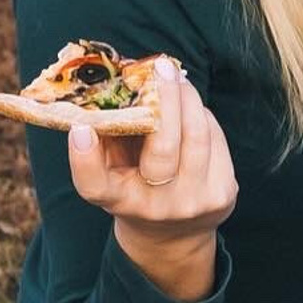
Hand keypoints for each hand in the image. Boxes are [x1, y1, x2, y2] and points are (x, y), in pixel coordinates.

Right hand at [67, 60, 236, 301]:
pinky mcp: (224, 194)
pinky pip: (216, 142)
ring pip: (197, 138)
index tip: (79, 129)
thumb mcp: (114, 168)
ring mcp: (194, 202)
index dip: (84, 160)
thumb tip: (114, 82)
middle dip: (164, 100)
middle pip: (163, 148)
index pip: (95, 186)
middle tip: (160, 67)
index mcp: (118, 201)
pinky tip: (190, 103)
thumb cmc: (134, 184)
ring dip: (188, 100)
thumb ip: (109, 135)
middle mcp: (156, 206)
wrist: (174, 234)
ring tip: (176, 77)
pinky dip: (202, 117)